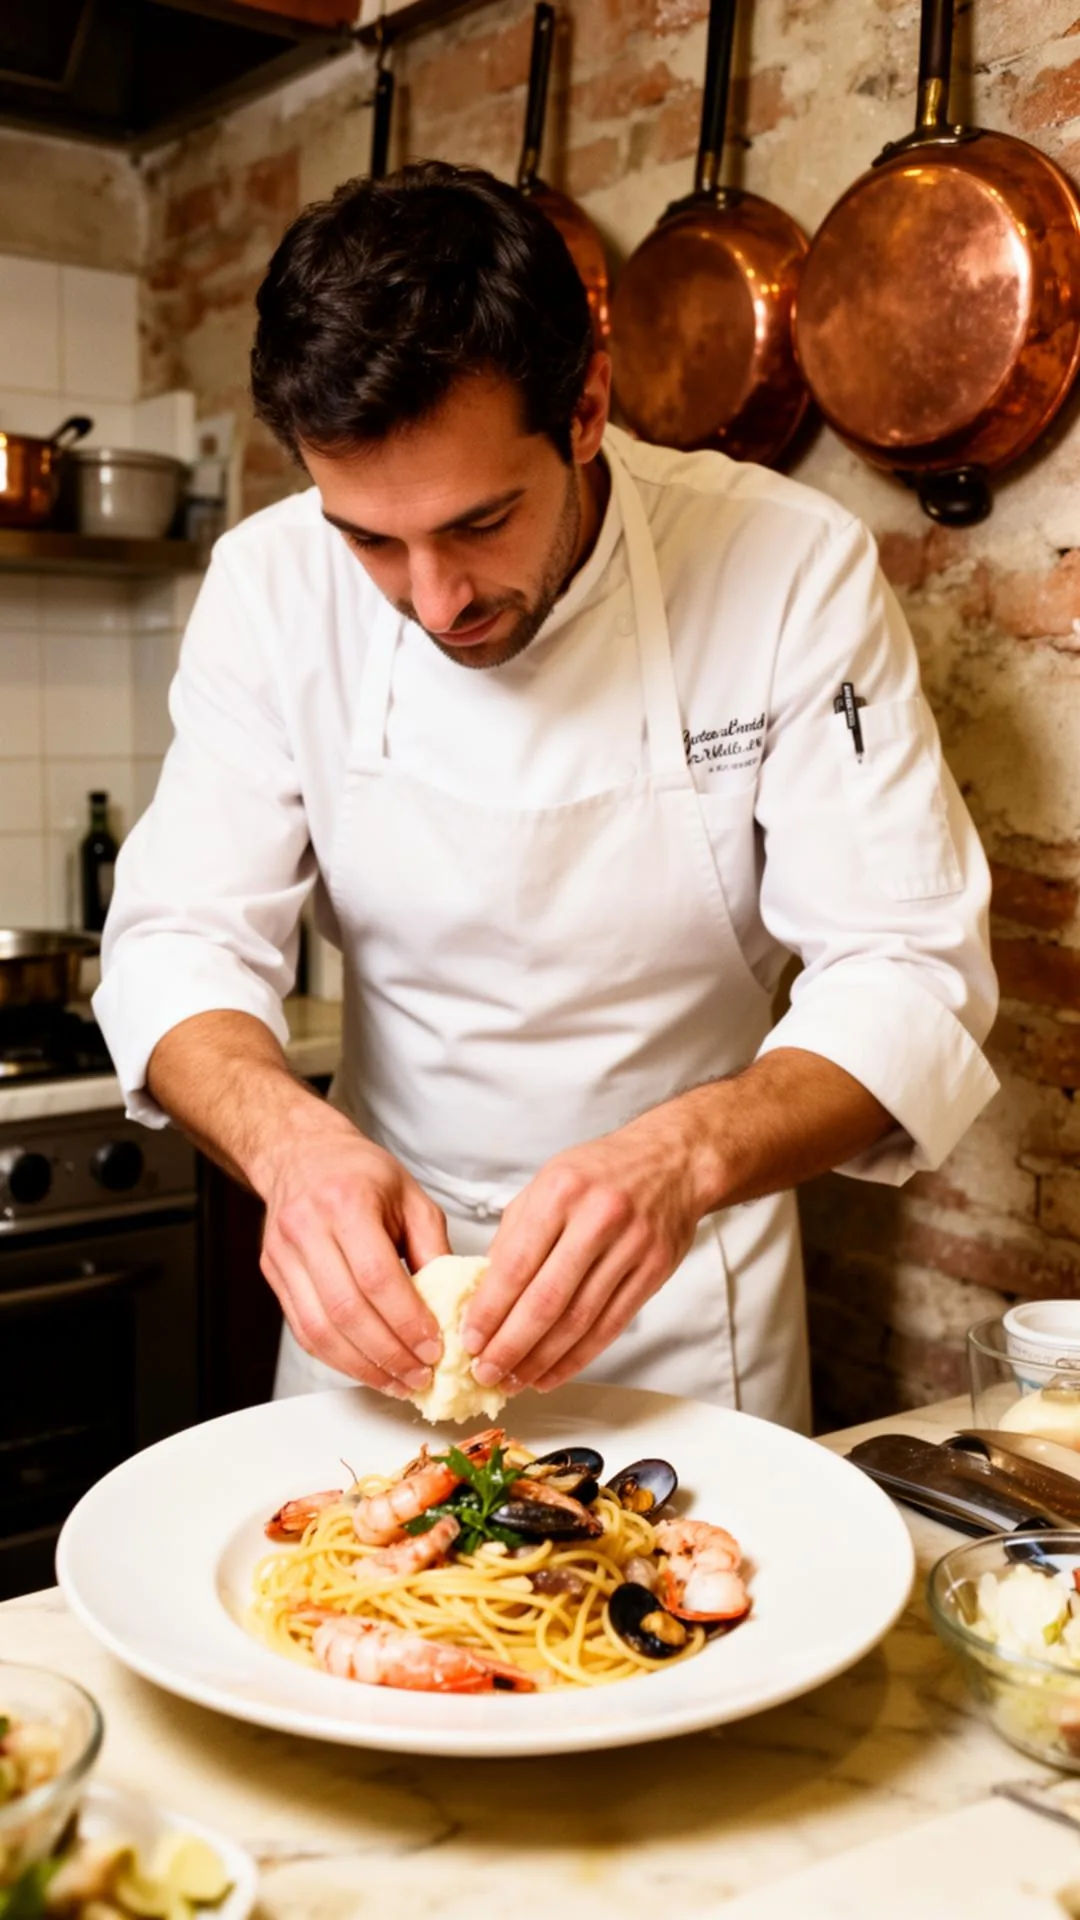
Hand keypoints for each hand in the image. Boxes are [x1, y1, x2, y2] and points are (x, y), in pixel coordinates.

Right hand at [258, 1119, 451, 1395]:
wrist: (301, 1155)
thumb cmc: (361, 1173)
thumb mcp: (411, 1197)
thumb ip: (433, 1249)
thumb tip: (453, 1307)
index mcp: (347, 1202)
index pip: (377, 1276)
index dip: (407, 1320)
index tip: (434, 1348)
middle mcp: (307, 1228)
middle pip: (347, 1311)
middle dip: (389, 1354)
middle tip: (421, 1376)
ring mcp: (284, 1255)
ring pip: (319, 1330)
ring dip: (363, 1367)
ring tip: (398, 1382)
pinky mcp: (274, 1276)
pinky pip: (304, 1331)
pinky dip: (338, 1358)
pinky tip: (367, 1368)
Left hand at [461, 1106, 709, 1392]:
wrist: (674, 1161)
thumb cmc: (602, 1170)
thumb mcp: (548, 1181)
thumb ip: (516, 1233)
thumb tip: (484, 1291)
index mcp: (560, 1191)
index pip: (516, 1263)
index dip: (490, 1309)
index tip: (469, 1339)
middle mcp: (597, 1218)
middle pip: (547, 1299)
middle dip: (510, 1344)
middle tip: (485, 1372)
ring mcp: (631, 1247)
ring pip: (579, 1320)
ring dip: (542, 1359)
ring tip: (514, 1380)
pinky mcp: (654, 1271)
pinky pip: (610, 1326)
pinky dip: (578, 1357)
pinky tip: (553, 1373)